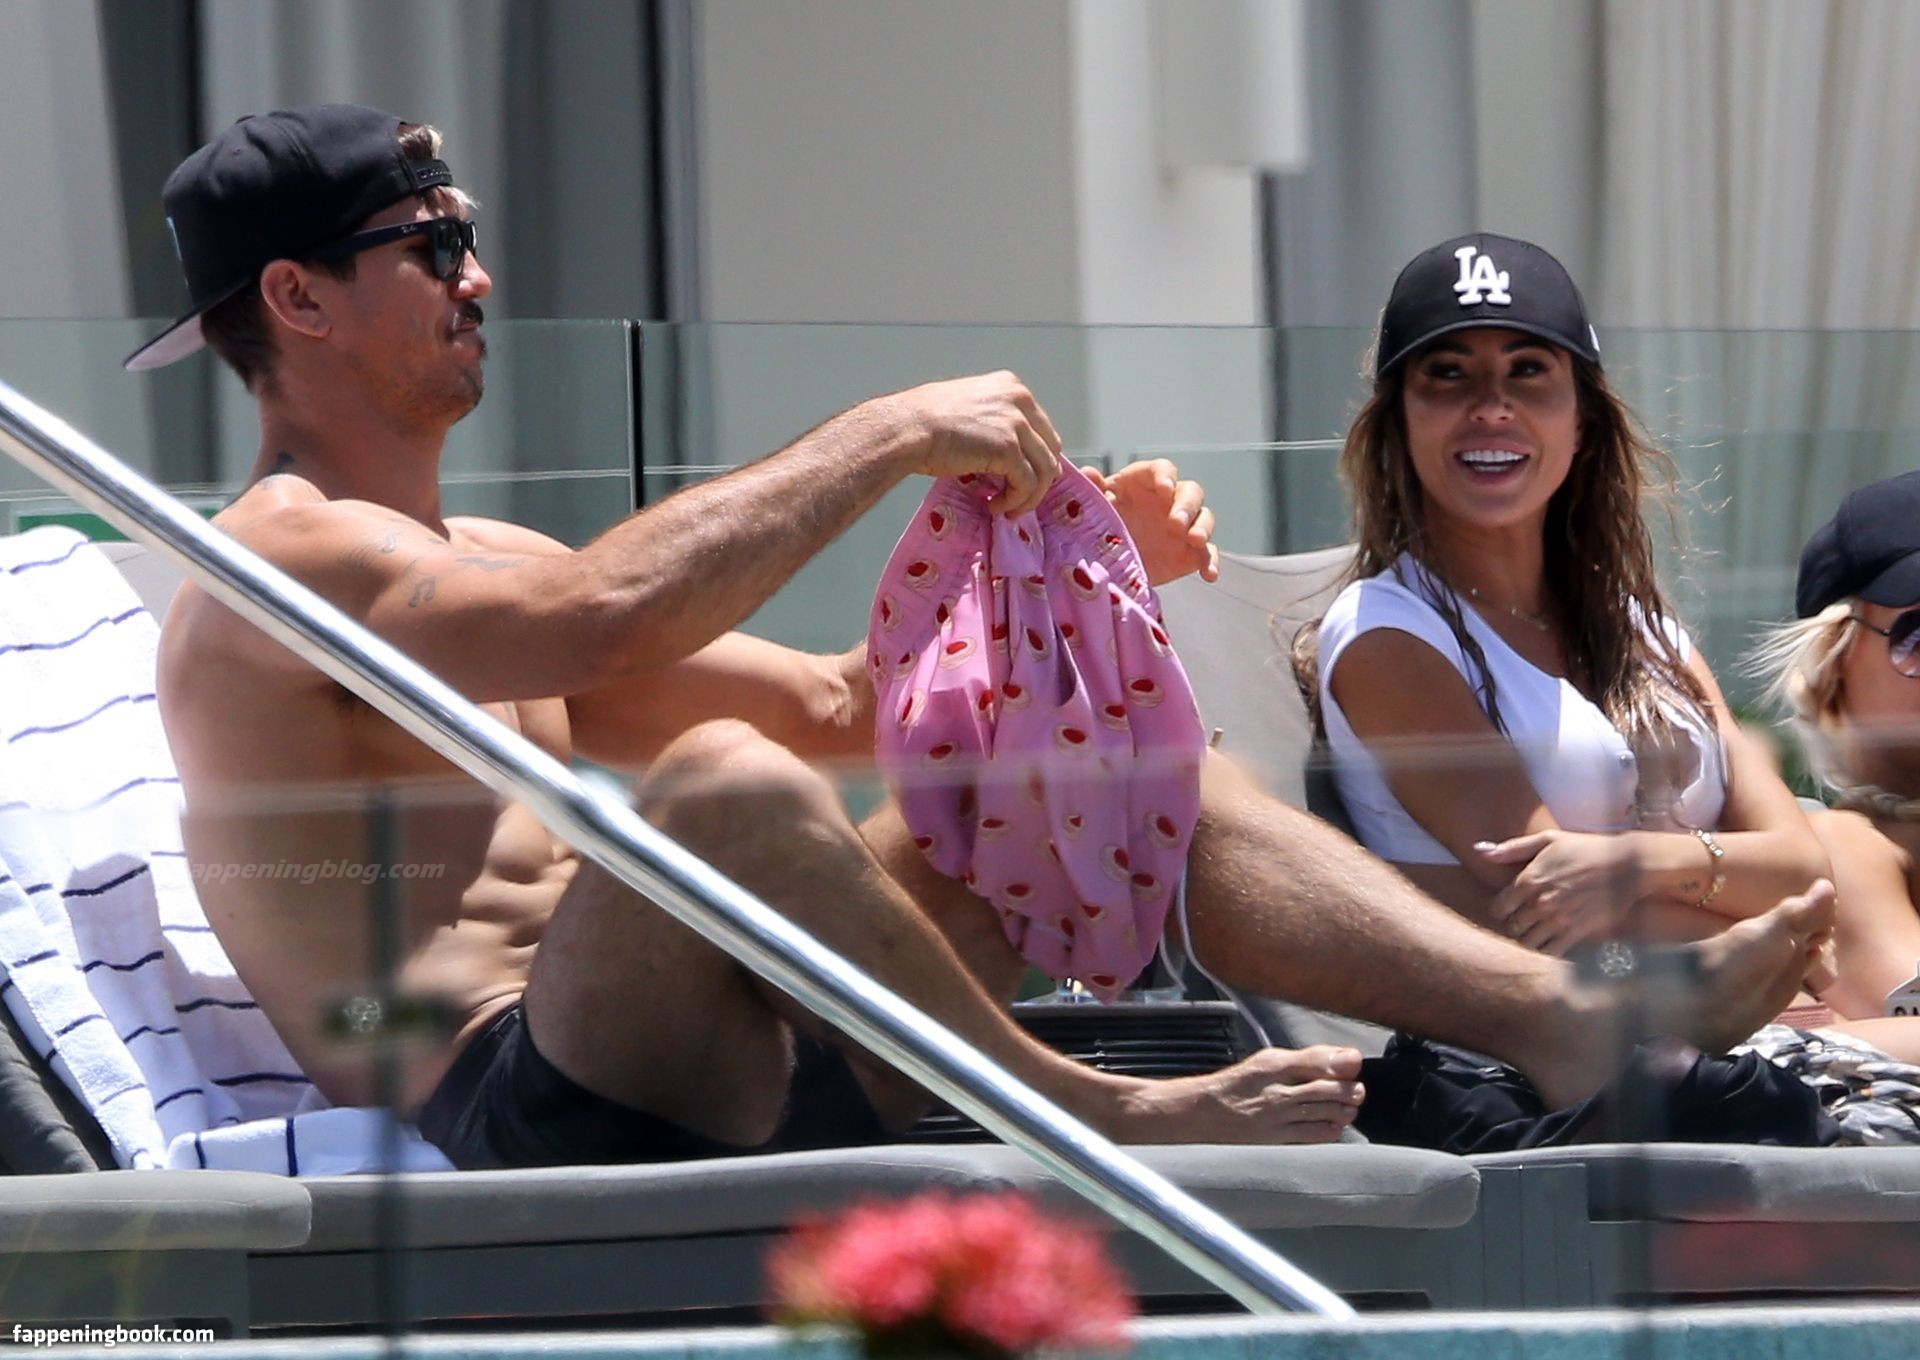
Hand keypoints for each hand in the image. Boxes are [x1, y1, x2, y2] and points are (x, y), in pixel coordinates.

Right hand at [890, 371, 1062, 515]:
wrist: (905, 428)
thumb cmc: (924, 421)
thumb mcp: (970, 408)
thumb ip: (996, 422)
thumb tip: (1008, 454)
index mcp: (1011, 387)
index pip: (1041, 427)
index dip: (1036, 458)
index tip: (1023, 477)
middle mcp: (1019, 399)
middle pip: (1050, 448)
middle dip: (1038, 478)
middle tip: (1020, 496)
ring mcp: (1016, 424)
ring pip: (1045, 469)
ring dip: (1029, 495)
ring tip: (1009, 507)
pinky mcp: (1008, 449)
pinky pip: (1027, 484)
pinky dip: (1016, 501)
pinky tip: (996, 505)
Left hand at [1080, 459, 1219, 584]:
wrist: (1106, 563)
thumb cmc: (1101, 526)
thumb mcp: (1095, 509)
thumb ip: (1094, 490)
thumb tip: (1088, 473)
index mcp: (1146, 484)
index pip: (1163, 469)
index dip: (1165, 476)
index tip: (1163, 489)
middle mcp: (1170, 501)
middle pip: (1190, 491)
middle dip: (1186, 505)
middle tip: (1175, 523)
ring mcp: (1184, 526)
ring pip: (1204, 518)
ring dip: (1203, 527)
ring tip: (1195, 540)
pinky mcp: (1190, 552)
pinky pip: (1207, 554)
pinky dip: (1211, 562)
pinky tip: (1209, 575)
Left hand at [1478, 829, 1645, 956]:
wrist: (1626, 866)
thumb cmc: (1586, 849)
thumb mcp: (1548, 840)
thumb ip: (1512, 848)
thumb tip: (1480, 851)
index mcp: (1529, 880)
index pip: (1498, 908)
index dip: (1501, 911)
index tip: (1509, 909)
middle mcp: (1540, 903)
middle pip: (1512, 928)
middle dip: (1514, 926)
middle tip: (1524, 923)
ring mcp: (1558, 920)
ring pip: (1528, 944)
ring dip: (1529, 941)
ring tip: (1536, 934)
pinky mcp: (1577, 933)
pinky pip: (1552, 953)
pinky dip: (1547, 952)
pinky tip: (1552, 944)